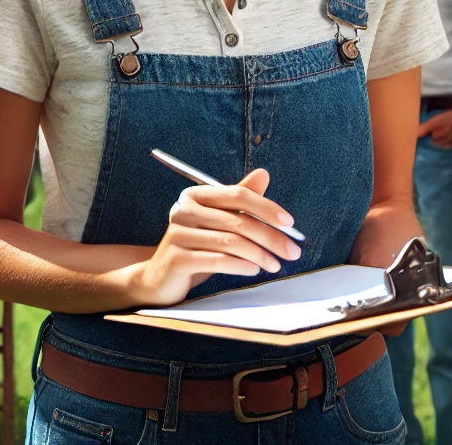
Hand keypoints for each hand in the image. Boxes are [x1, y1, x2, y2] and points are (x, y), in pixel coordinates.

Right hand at [132, 168, 303, 306]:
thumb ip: (239, 200)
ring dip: (259, 255)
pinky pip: (217, 260)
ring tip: (274, 264)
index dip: (267, 207)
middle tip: (292, 252)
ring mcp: (177, 234)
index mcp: (195, 195)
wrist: (159, 277)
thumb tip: (263, 174)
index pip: (237, 195)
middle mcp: (183, 210)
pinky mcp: (176, 259)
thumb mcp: (219, 222)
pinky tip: (254, 269)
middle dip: (270, 237)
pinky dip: (241, 266)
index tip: (290, 223)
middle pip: (237, 221)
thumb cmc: (195, 246)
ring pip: (230, 242)